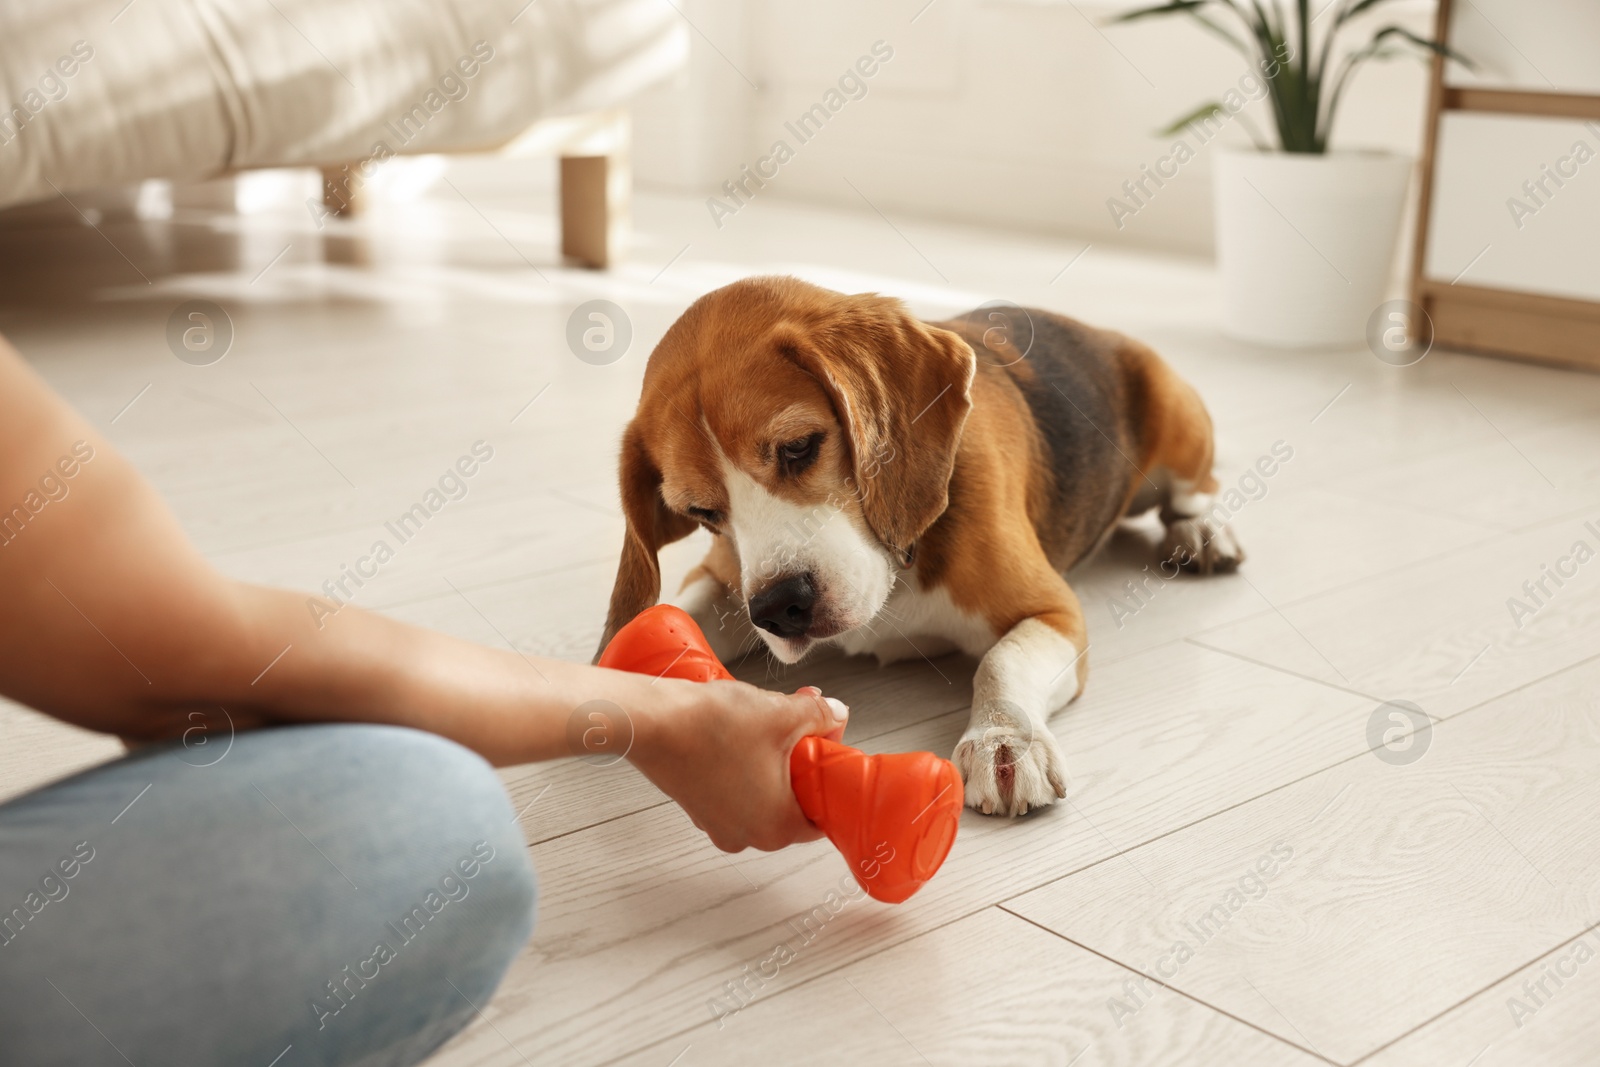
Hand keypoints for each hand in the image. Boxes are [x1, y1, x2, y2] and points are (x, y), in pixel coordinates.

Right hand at [628, 681, 847, 851]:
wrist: (650, 721)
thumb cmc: (709, 727)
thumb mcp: (782, 713)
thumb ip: (820, 715)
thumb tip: (836, 713)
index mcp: (775, 828)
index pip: (823, 815)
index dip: (830, 779)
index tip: (828, 751)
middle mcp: (746, 835)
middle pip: (793, 802)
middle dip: (801, 762)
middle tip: (801, 727)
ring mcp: (718, 823)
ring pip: (763, 793)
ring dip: (773, 760)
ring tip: (770, 722)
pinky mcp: (698, 805)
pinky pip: (735, 789)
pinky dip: (744, 765)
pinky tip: (741, 732)